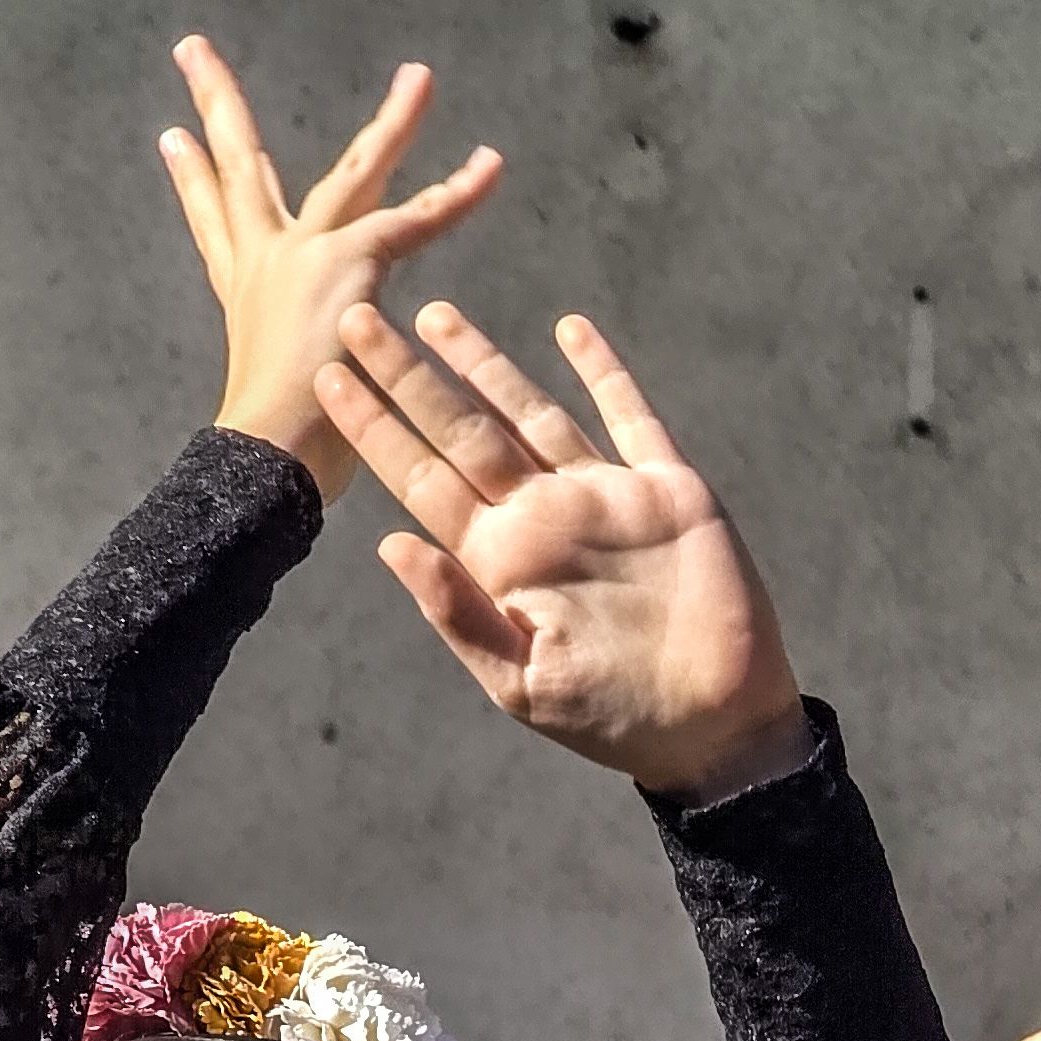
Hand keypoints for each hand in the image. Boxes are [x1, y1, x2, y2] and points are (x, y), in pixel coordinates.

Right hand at [158, 36, 501, 497]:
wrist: (267, 461)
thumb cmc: (268, 460)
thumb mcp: (267, 406)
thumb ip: (284, 382)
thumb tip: (283, 421)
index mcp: (242, 295)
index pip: (214, 226)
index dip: (191, 182)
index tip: (173, 139)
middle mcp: (265, 263)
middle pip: (239, 167)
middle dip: (216, 103)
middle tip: (192, 46)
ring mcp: (306, 256)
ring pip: (354, 172)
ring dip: (394, 122)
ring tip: (421, 75)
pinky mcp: (352, 265)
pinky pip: (417, 221)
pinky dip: (456, 196)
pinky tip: (489, 166)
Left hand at [319, 301, 805, 796]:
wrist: (712, 726)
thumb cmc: (611, 719)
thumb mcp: (521, 682)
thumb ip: (459, 613)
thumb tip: (392, 546)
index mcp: (499, 563)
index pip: (422, 481)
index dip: (375, 429)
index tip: (327, 378)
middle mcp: (541, 518)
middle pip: (462, 430)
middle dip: (408, 376)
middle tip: (355, 317)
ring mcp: (602, 496)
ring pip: (530, 411)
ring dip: (484, 363)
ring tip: (434, 314)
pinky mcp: (665, 488)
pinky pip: (629, 416)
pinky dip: (603, 373)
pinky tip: (570, 331)